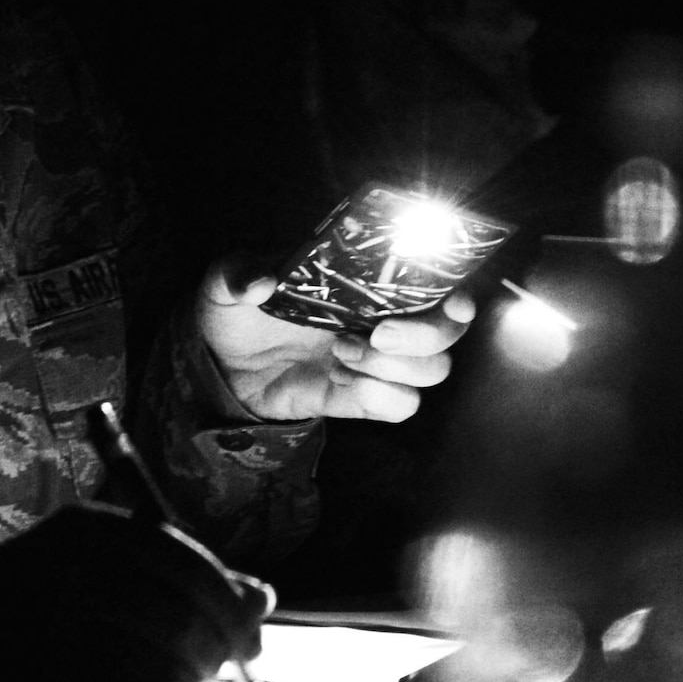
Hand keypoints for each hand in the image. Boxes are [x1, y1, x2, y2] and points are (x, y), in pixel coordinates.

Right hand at [0, 503, 273, 681]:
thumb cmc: (41, 595)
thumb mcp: (109, 566)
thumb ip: (184, 576)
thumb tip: (263, 599)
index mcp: (83, 533)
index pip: (180, 561)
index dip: (227, 605)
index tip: (253, 642)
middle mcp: (58, 574)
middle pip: (174, 619)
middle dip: (213, 652)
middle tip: (229, 666)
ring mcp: (39, 631)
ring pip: (150, 672)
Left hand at [198, 253, 475, 421]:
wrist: (223, 366)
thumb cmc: (237, 311)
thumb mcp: (227, 283)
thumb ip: (238, 275)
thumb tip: (261, 280)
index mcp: (370, 282)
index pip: (442, 283)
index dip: (459, 296)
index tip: (452, 304)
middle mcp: (387, 320)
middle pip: (448, 335)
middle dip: (422, 336)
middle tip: (376, 335)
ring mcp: (377, 363)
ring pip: (431, 372)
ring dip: (392, 368)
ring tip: (340, 354)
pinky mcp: (362, 399)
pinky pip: (401, 406)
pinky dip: (376, 396)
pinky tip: (338, 379)